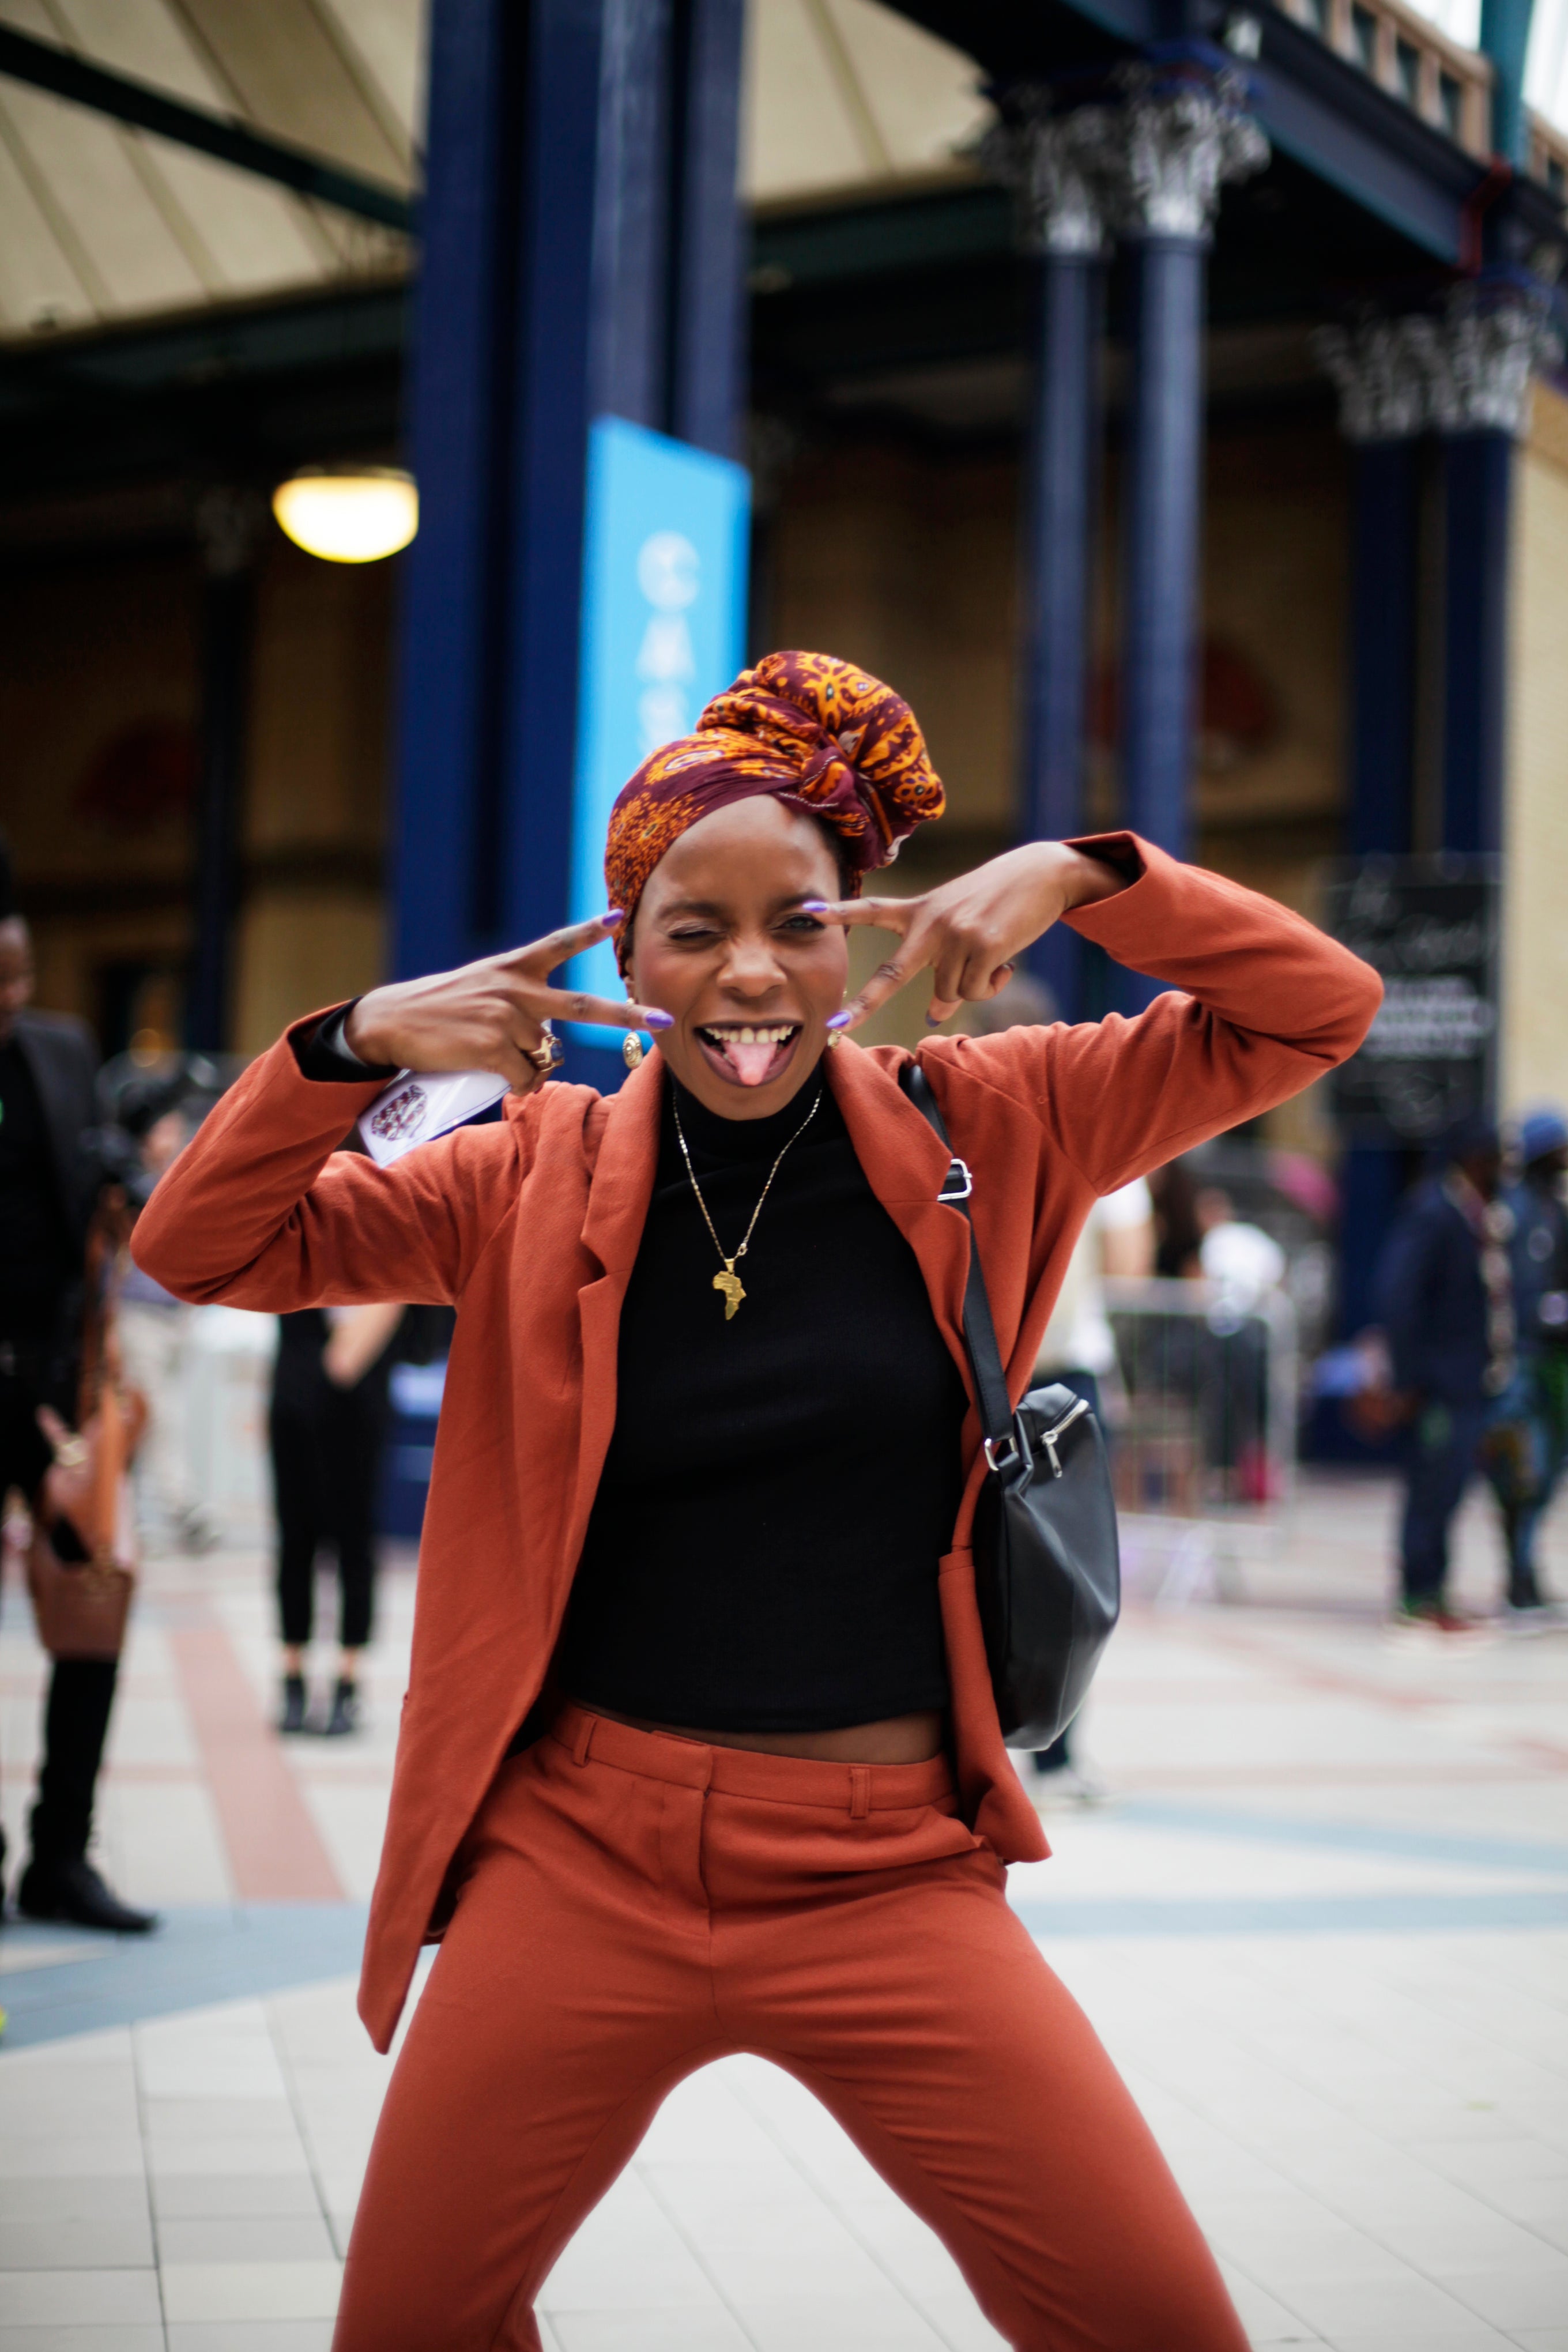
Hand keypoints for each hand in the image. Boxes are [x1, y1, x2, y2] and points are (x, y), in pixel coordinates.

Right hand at [344, 914, 668, 1093]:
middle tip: (663, 1021)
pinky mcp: (493, 1045)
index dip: (589, 931)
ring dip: (525, 1068)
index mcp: (512, 969)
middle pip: (584, 1008)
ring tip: (489, 1057)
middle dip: (628, 1017)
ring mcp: (507, 1017)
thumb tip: (546, 1048)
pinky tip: (491, 1075)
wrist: (389, 1022)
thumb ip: (514, 1004)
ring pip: (542, 1057)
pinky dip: (515, 1086)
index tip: (616, 917)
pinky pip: (524, 1078)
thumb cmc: (434, 1012)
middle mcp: (516, 989)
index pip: (557, 944)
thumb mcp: (478, 990)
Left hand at [812, 843, 1127, 1031]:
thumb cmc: (999, 902)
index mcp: (920, 910)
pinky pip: (976, 991)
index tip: (807, 911)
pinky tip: (1005, 962)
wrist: (1042, 873)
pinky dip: (991, 986)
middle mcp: (931, 923)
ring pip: (949, 993)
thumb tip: (933, 1016)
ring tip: (991, 960)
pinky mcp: (983, 946)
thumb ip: (942, 969)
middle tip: (836, 1027)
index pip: (873, 909)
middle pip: (892, 974)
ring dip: (972, 988)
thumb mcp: (962, 929)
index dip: (840, 912)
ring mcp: (956, 935)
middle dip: (862, 1004)